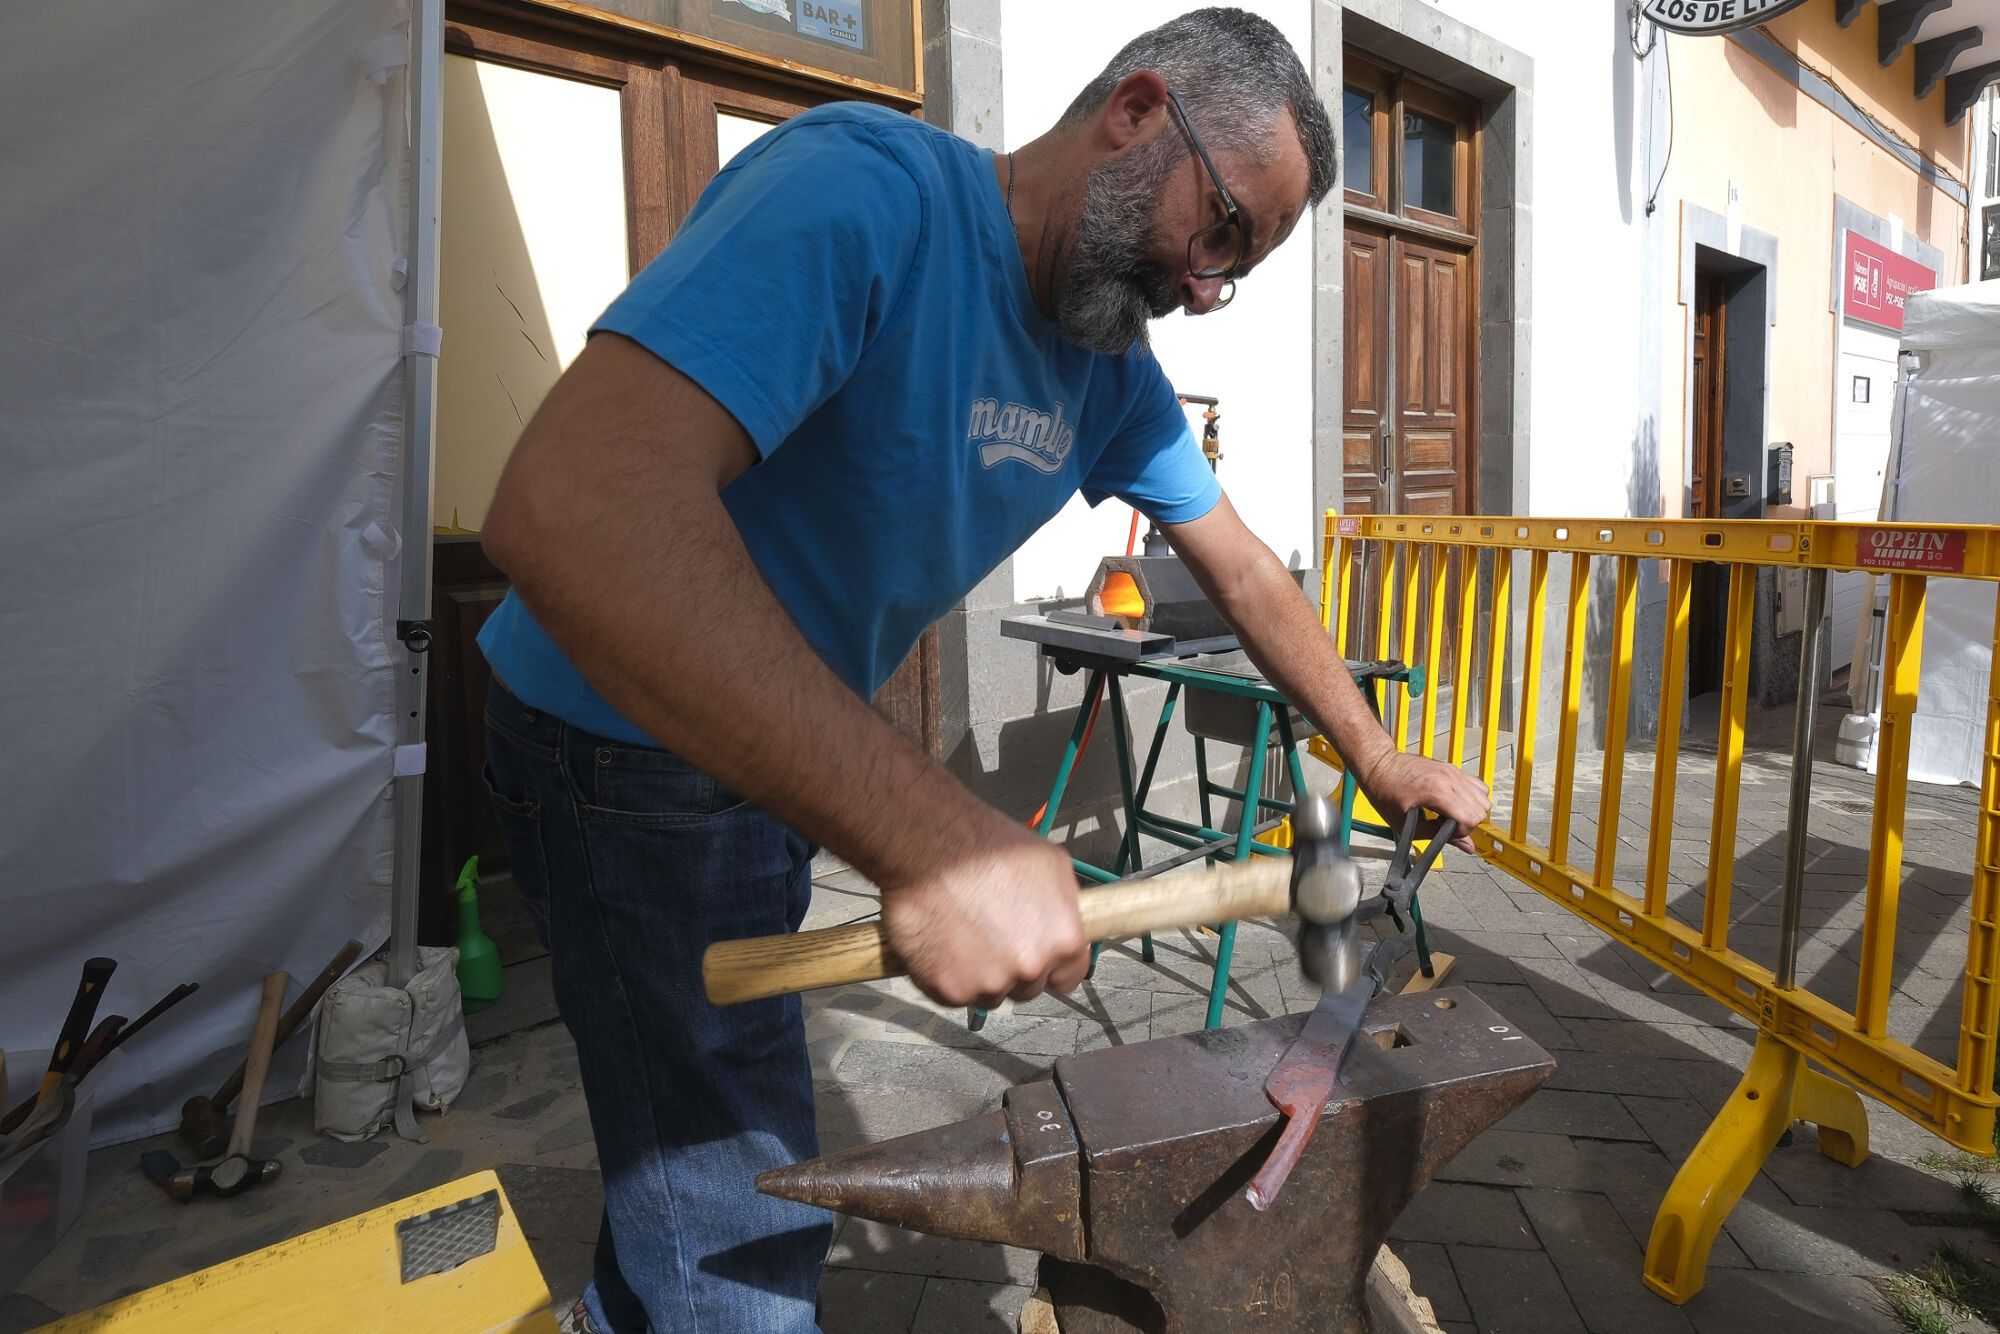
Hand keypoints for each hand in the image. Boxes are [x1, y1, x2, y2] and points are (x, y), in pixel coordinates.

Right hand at [880, 827, 1088, 1009]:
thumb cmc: (983, 846)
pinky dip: (946, 976)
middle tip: (990, 934)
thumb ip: (1065, 903)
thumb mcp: (1048, 862)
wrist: (926, 847)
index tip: (1034, 955)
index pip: (1067, 977)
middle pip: (1027, 987)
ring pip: (990, 994)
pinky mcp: (950, 990)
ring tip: (963, 934)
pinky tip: (942, 942)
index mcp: (1063, 939)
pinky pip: (953, 994)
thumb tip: (1065, 921)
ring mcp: (989, 983)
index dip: (1050, 966)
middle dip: (1012, 967)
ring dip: (979, 974)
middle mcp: (1030, 967)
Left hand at [1357, 749, 1489, 852]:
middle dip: (1467, 823)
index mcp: (1436, 792)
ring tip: (1450, 814)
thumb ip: (1437, 837)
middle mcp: (1449, 779)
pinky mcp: (1452, 768)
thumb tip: (1467, 847)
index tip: (1445, 833)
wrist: (1379, 765)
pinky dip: (1472, 798)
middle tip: (1446, 825)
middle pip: (1480, 809)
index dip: (1460, 832)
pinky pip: (1477, 785)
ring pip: (1483, 797)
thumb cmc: (1385, 791)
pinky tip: (1453, 804)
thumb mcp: (1405, 824)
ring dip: (1471, 810)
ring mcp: (1452, 771)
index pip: (1470, 818)